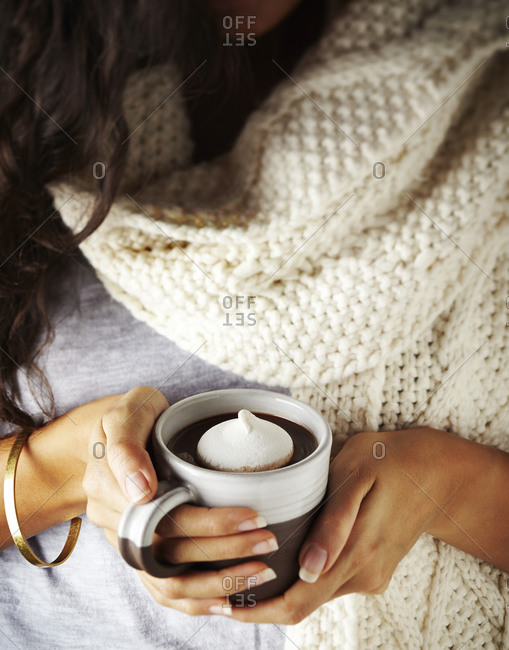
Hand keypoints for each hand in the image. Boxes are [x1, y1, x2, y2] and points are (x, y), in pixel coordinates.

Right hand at [83, 385, 278, 614]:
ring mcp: (126, 542)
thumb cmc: (133, 416)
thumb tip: (141, 491)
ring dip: (218, 582)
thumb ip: (127, 445)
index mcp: (108, 487)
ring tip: (261, 571)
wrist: (119, 434)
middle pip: (172, 549)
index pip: (166, 514)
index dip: (214, 522)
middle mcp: (114, 522)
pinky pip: (163, 590)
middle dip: (227, 549)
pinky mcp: (140, 554)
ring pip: (169, 581)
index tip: (256, 515)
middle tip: (269, 538)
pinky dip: (197, 601)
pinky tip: (229, 602)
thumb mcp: (129, 412)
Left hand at [222, 427, 472, 623]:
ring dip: (282, 590)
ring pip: (316, 595)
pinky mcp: (373, 570)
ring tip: (244, 568)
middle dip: (262, 604)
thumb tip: (307, 569)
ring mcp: (370, 575)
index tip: (225, 602)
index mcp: (358, 552)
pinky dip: (303, 579)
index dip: (259, 609)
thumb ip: (334, 524)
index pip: (300, 600)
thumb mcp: (357, 476)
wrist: (435, 471)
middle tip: (222, 588)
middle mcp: (364, 574)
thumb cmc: (388, 462)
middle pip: (303, 605)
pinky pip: (331, 582)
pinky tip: (283, 557)